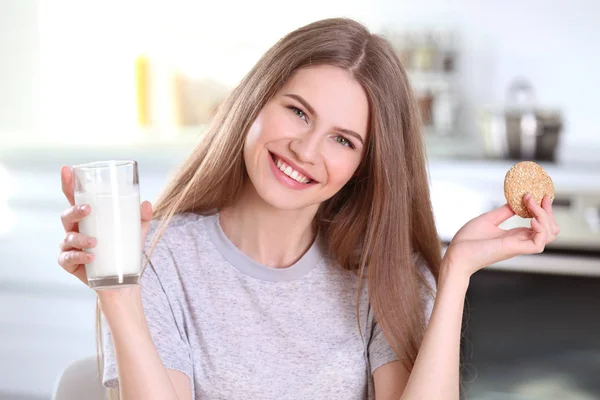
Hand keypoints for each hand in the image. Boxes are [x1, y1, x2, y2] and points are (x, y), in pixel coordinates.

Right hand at [57, 166, 152, 285]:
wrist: (121, 281)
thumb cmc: (124, 250)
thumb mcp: (136, 232)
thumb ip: (141, 218)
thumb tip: (146, 203)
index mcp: (87, 218)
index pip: (74, 198)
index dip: (68, 183)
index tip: (66, 169)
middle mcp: (74, 229)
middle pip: (66, 215)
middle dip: (75, 210)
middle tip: (88, 210)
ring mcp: (69, 247)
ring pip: (67, 237)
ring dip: (80, 238)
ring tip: (96, 242)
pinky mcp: (69, 263)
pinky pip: (67, 258)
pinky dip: (79, 256)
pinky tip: (91, 256)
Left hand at [443, 193, 559, 278]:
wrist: (456, 254)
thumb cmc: (468, 241)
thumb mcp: (488, 220)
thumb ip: (504, 212)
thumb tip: (515, 200)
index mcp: (514, 235)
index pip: (540, 224)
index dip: (544, 210)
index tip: (540, 195)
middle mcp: (520, 240)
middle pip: (550, 230)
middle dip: (549, 212)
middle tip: (541, 197)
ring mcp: (518, 245)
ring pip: (548, 235)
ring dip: (545, 217)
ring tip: (531, 205)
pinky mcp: (514, 249)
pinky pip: (538, 244)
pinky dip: (540, 230)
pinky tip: (531, 220)